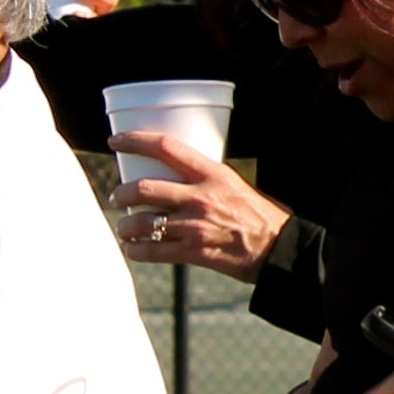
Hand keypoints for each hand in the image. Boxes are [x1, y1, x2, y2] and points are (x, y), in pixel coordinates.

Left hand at [110, 135, 291, 280]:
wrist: (278, 250)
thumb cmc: (262, 215)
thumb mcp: (235, 185)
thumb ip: (206, 181)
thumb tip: (178, 178)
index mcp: (213, 174)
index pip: (166, 147)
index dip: (135, 140)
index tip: (115, 141)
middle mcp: (200, 197)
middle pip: (144, 188)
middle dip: (122, 193)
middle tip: (118, 197)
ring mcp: (194, 226)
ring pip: (142, 222)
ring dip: (125, 225)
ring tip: (124, 227)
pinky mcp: (192, 252)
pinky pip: (150, 251)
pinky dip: (135, 250)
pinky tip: (133, 248)